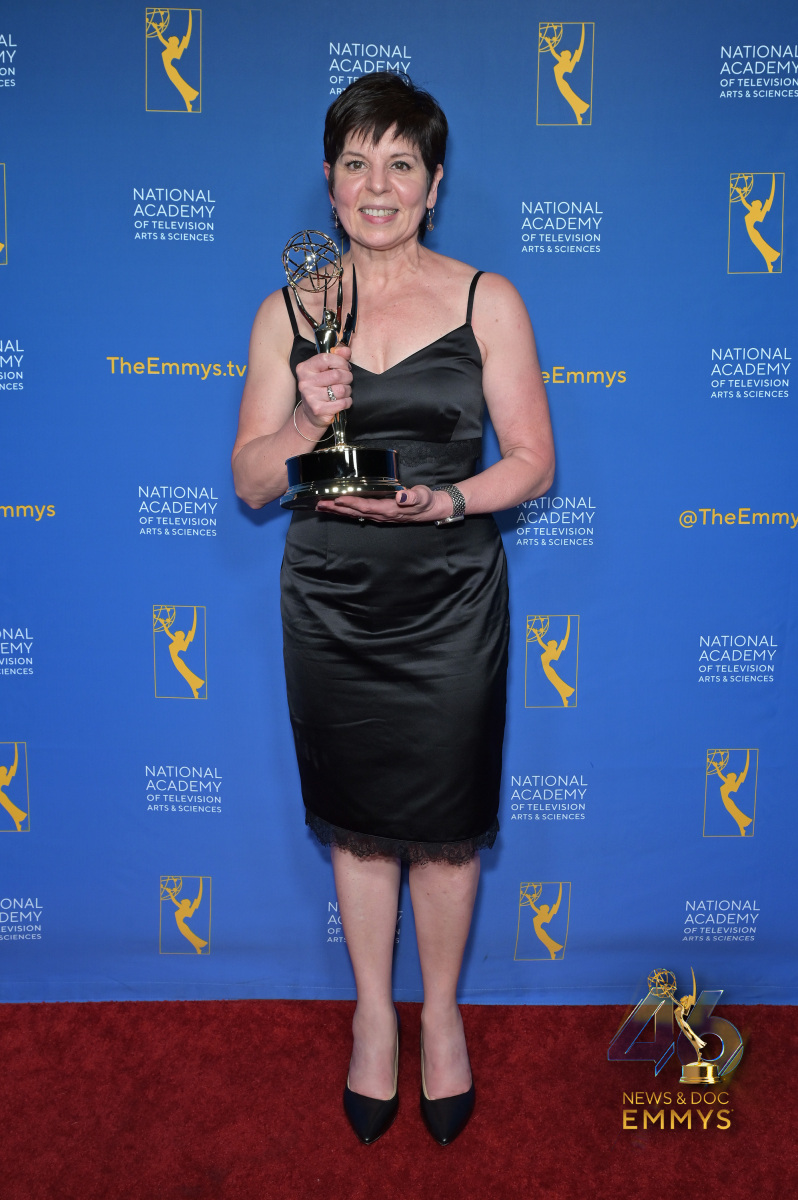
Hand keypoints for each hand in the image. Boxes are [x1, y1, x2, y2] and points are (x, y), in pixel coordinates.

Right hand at [295, 345, 352, 432]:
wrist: (311, 413)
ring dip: (347, 390)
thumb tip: (346, 350)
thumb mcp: (325, 370)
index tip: (344, 366)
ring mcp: (310, 396)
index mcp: (304, 368)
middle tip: (346, 380)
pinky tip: (342, 401)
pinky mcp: (318, 409)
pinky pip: (342, 403)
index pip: (326, 358)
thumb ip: (336, 357)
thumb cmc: (320, 388)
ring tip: (343, 391)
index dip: (341, 362)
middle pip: (336, 375)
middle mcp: (305, 382)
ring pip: (341, 390)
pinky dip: (347, 402)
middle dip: (347, 377)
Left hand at [316, 485, 454, 523]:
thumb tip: (401, 497)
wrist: (430, 509)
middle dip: (337, 509)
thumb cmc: (425, 500)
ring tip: (321, 506)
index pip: (367, 506)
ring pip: (354, 514)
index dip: (352, 503)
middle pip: (355, 512)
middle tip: (320, 504)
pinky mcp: (377, 513)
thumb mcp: (423, 496)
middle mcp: (381, 515)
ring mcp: (378, 516)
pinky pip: (358, 513)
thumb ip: (412, 497)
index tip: (338, 498)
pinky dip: (345, 510)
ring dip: (337, 511)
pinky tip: (336, 508)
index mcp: (389, 510)